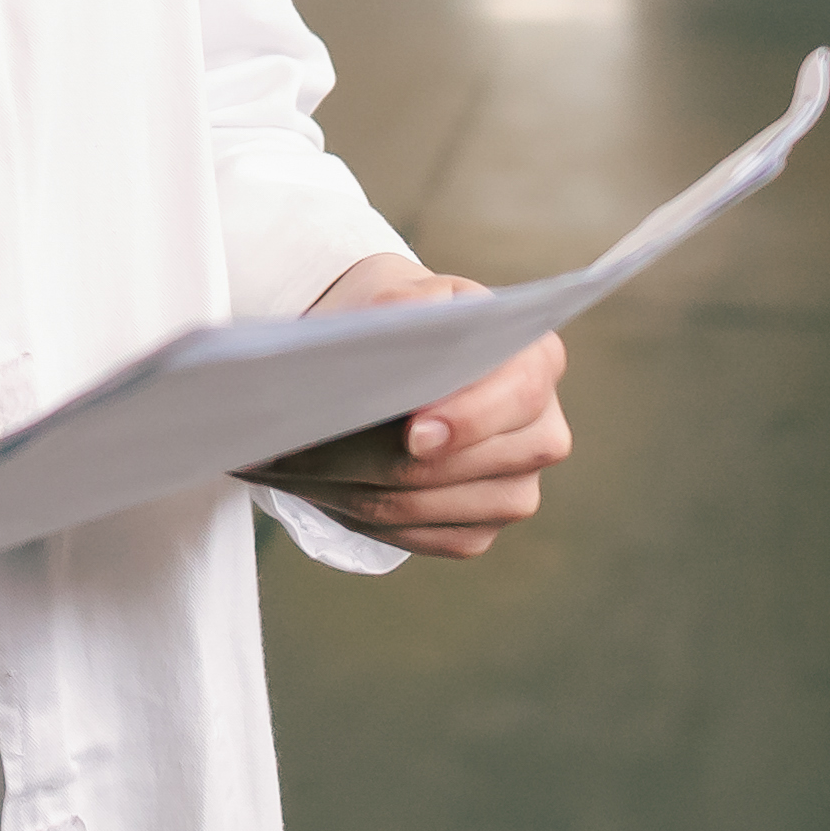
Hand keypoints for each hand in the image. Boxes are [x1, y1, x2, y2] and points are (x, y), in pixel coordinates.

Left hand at [261, 260, 572, 553]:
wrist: (385, 357)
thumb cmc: (395, 319)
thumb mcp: (398, 293)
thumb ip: (404, 308)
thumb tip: (406, 328)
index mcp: (536, 360)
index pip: (520, 394)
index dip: (468, 419)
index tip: (411, 433)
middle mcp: (541, 430)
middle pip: (467, 465)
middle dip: (378, 459)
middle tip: (300, 448)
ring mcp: (516, 486)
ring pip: (435, 507)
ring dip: (356, 491)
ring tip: (289, 465)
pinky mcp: (480, 527)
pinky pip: (423, 537)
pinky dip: (367, 517)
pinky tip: (323, 487)